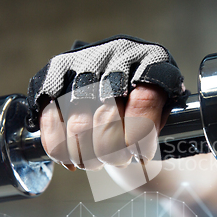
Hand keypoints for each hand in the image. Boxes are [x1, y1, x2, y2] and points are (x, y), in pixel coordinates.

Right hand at [25, 36, 187, 170]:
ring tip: (96, 159)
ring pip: (76, 127)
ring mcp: (82, 63)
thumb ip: (160, 126)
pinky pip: (49, 121)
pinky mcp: (54, 74)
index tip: (141, 155)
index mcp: (152, 61)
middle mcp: (115, 56)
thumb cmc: (148, 100)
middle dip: (112, 154)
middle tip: (118, 160)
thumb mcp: (166, 110)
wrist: (124, 74)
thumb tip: (139, 153)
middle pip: (106, 120)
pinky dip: (58, 147)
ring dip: (86, 157)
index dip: (141, 140)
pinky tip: (72, 155)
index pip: (144, 103)